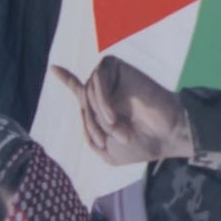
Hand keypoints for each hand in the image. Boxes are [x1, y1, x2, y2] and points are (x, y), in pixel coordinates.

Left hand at [52, 56, 191, 164]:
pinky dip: (102, 101)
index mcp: (103, 108)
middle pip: (83, 100)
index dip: (67, 79)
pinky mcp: (119, 70)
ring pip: (88, 91)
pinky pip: (96, 80)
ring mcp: (113, 80)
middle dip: (91, 124)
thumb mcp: (107, 152)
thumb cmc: (141, 146)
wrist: (167, 135)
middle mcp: (107, 91)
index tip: (53, 68)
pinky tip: (114, 117)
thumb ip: (90, 134)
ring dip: (99, 116)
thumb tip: (83, 108)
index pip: (81, 90)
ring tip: (118, 130)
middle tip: (107, 140)